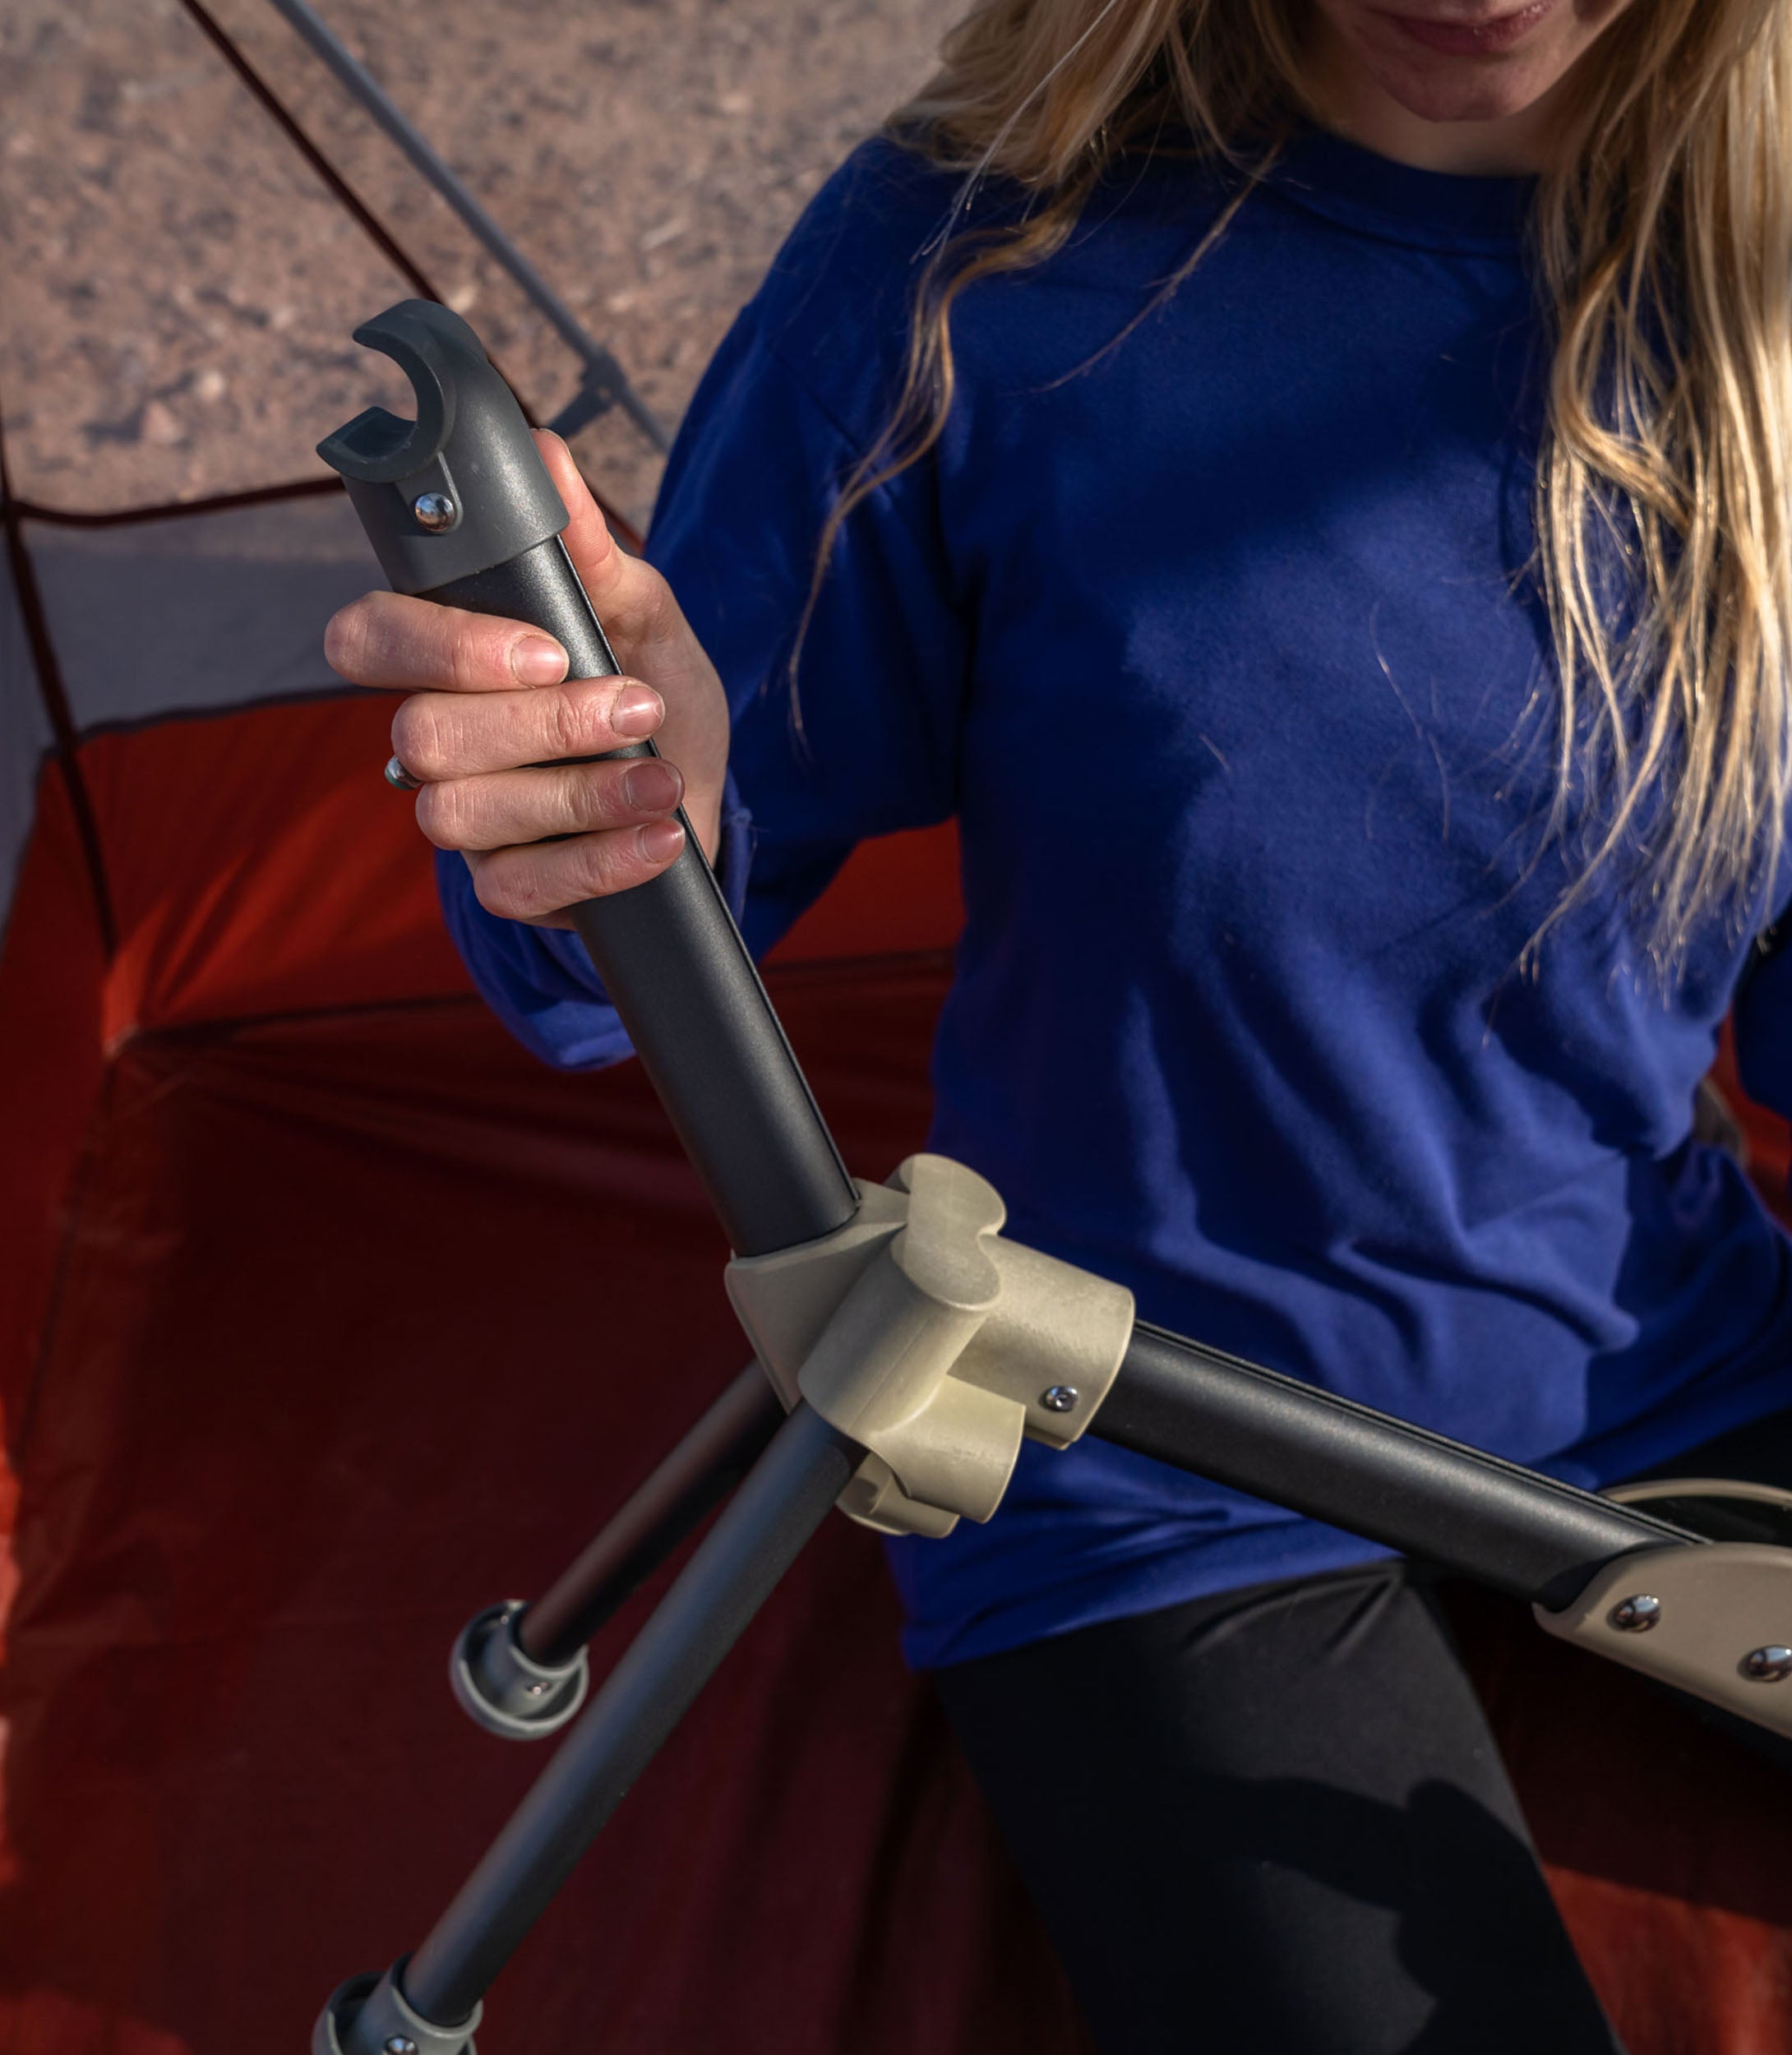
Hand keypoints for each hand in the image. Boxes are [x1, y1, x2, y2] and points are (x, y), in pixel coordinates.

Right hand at [322, 431, 729, 928]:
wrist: (702, 789)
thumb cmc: (653, 688)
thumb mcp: (642, 614)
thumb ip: (593, 550)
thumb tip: (548, 457)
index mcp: (446, 658)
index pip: (366, 639)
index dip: (437, 646)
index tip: (543, 649)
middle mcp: (434, 738)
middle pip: (423, 735)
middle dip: (543, 725)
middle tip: (635, 707)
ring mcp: (463, 819)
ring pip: (460, 815)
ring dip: (580, 797)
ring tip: (663, 780)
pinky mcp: (506, 886)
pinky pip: (517, 891)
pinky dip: (600, 863)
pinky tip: (660, 836)